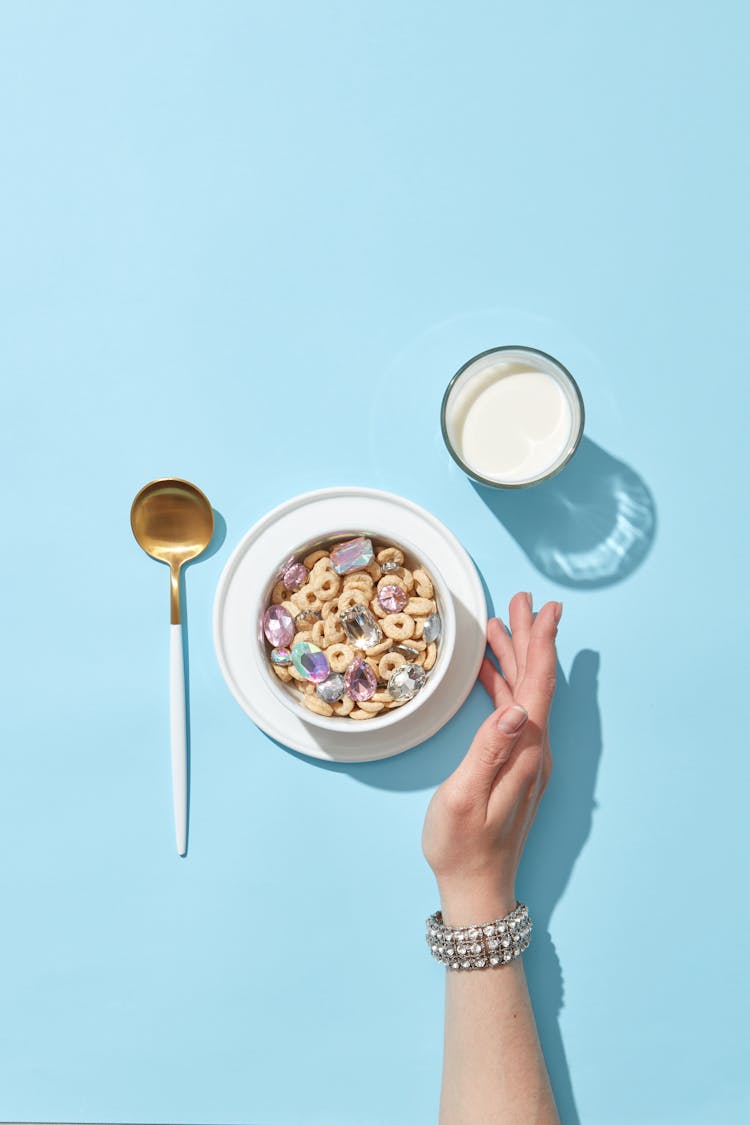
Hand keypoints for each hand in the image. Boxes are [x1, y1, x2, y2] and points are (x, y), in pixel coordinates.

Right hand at [421, 592, 560, 924]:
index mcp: (525, 751)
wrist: (475, 888)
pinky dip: (504, 684)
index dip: (541, 643)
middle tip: (522, 599)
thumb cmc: (462, 845)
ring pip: (525, 694)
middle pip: (536, 682)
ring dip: (516, 657)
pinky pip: (513, 712)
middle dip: (530, 638)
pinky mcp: (513, 765)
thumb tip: (517, 708)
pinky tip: (490, 673)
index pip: (538, 685)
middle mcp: (533, 749)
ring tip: (502, 624)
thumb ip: (490, 750)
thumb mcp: (467, 796)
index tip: (545, 608)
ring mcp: (525, 757)